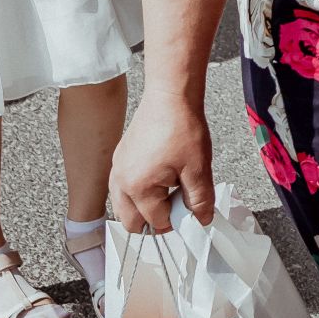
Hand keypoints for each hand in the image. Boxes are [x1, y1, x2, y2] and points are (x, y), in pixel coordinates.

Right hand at [108, 97, 215, 233]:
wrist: (171, 95)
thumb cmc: (182, 126)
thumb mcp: (198, 169)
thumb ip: (199, 200)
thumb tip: (201, 219)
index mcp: (138, 187)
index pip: (157, 221)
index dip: (178, 220)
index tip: (190, 210)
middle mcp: (120, 181)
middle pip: (131, 222)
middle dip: (155, 221)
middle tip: (177, 206)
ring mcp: (116, 169)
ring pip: (123, 207)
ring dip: (143, 208)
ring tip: (168, 191)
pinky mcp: (119, 159)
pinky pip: (121, 189)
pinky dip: (136, 193)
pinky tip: (158, 179)